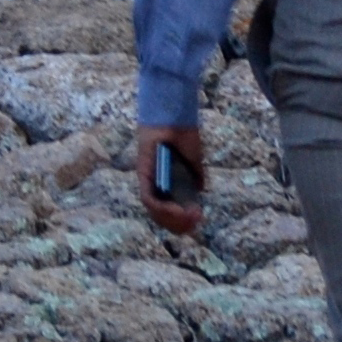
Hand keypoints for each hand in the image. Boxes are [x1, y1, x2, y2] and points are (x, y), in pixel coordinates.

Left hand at [131, 124, 205, 238]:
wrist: (176, 117)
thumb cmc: (184, 135)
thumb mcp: (193, 160)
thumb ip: (195, 176)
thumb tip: (199, 191)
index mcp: (166, 182)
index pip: (169, 211)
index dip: (181, 221)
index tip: (198, 219)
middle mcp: (154, 184)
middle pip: (160, 215)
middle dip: (178, 224)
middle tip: (195, 222)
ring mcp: (147, 179)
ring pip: (153, 211)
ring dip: (172, 219)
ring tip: (189, 218)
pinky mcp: (142, 173)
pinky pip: (148, 198)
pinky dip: (162, 208)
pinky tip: (178, 210)